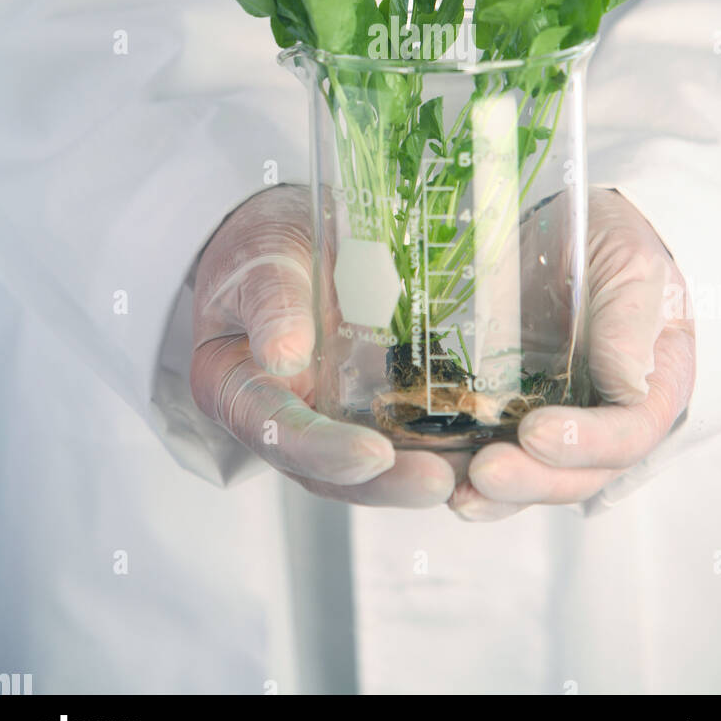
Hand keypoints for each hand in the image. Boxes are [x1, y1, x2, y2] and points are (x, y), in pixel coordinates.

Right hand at [191, 186, 455, 505]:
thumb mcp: (259, 260)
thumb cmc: (261, 248)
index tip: (372, 455)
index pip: (279, 434)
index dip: (325, 452)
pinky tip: (484, 444)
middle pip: (330, 472)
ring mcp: (327, 419)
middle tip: (438, 480)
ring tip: (473, 473)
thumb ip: (270, 303)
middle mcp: (282, 420)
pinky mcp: (366, 408)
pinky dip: (439, 445)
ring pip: (371, 466)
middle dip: (386, 483)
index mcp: (237, 390)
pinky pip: (401, 435)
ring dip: (420, 474)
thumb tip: (283, 356)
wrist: (284, 236)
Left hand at [449, 187, 695, 521]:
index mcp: (651, 390)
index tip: (536, 432)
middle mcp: (604, 420)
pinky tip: (432, 471)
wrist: (569, 228)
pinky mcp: (508, 414)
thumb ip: (632, 322)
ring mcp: (555, 421)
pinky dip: (461, 468)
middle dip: (530, 480)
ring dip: (491, 493)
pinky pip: (489, 452)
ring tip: (450, 488)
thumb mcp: (634, 267)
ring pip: (531, 476)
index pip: (628, 435)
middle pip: (576, 475)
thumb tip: (630, 386)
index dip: (585, 443)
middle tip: (485, 472)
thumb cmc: (615, 246)